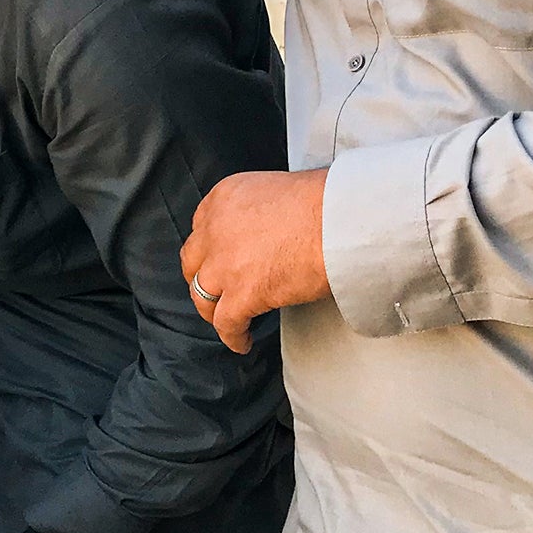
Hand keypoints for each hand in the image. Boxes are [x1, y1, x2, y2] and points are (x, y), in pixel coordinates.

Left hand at [180, 168, 331, 353]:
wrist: (339, 219)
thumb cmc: (325, 202)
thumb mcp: (274, 190)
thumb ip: (258, 210)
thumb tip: (267, 232)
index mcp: (223, 198)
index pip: (202, 228)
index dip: (209, 249)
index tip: (218, 260)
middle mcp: (216, 229)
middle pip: (193, 262)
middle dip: (202, 279)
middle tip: (217, 291)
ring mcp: (225, 262)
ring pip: (202, 294)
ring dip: (212, 310)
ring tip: (226, 320)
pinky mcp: (243, 292)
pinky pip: (226, 322)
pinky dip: (232, 335)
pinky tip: (241, 341)